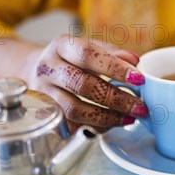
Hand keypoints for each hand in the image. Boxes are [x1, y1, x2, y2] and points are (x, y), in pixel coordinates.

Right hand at [25, 35, 147, 132]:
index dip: (115, 67)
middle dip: (116, 98)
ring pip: (74, 109)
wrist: (35, 72)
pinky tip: (111, 124)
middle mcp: (48, 68)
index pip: (88, 55)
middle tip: (139, 107)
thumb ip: (112, 53)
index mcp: (61, 46)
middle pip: (82, 85)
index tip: (139, 79)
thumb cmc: (70, 60)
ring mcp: (44, 93)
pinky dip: (94, 127)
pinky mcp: (46, 114)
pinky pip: (71, 126)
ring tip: (129, 118)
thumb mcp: (89, 48)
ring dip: (106, 117)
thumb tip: (134, 61)